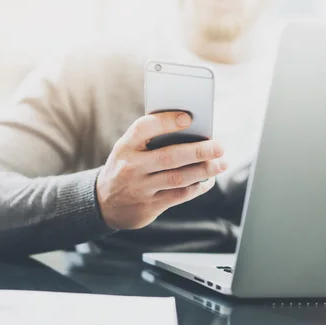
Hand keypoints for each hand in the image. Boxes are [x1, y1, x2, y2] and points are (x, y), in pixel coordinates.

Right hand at [96, 112, 227, 229]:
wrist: (104, 203)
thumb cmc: (126, 167)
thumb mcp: (127, 150)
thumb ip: (150, 141)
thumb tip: (192, 132)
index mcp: (125, 146)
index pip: (144, 128)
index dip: (166, 122)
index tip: (188, 118)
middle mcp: (131, 167)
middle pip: (169, 156)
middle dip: (198, 151)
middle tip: (219, 146)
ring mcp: (140, 188)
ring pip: (178, 178)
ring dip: (204, 170)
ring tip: (222, 164)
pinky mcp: (150, 205)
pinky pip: (179, 195)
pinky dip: (197, 187)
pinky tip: (208, 180)